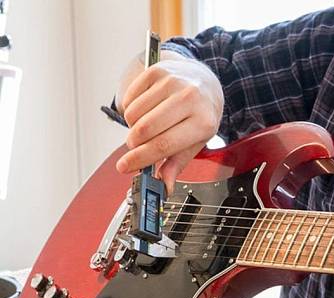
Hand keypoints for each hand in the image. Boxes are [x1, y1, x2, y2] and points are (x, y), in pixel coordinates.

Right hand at [115, 51, 223, 192]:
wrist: (205, 82)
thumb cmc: (200, 116)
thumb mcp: (196, 142)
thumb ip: (176, 164)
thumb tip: (163, 186)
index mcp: (203, 122)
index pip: (164, 145)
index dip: (140, 159)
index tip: (124, 167)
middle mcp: (189, 98)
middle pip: (145, 129)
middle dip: (134, 144)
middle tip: (136, 147)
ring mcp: (172, 82)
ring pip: (134, 114)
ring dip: (132, 127)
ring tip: (146, 127)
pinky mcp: (157, 72)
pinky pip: (130, 98)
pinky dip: (131, 111)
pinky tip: (145, 112)